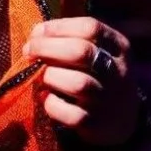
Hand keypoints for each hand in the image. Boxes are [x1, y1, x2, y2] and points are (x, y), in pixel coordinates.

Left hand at [22, 16, 141, 149]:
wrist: (122, 119)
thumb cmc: (98, 76)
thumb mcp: (98, 52)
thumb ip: (71, 39)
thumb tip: (36, 33)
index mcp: (120, 47)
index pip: (90, 27)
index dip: (59, 27)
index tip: (38, 32)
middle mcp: (117, 72)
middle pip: (81, 52)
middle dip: (47, 48)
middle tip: (28, 51)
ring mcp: (108, 99)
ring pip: (77, 83)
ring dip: (51, 76)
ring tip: (41, 77)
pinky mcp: (96, 124)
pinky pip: (71, 114)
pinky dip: (52, 104)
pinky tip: (46, 98)